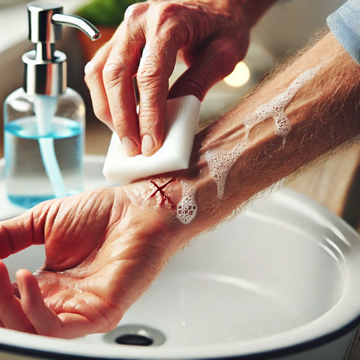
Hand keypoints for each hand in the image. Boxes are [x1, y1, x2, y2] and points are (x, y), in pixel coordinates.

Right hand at [0, 183, 178, 337]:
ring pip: (29, 329)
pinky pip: (58, 328)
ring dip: (4, 305)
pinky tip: (26, 279)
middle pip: (13, 318)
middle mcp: (61, 300)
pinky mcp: (100, 314)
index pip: (6, 300)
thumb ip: (8, 236)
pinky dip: (33, 309)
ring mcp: (80, 309)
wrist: (138, 208)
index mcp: (48, 283)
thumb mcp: (43, 222)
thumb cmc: (104, 213)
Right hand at [85, 0, 249, 156]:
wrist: (215, 5)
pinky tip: (119, 116)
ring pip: (100, 73)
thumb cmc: (222, 27)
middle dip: (122, 118)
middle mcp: (140, 21)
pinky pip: (100, 70)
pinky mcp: (120, 40)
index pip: (151, 75)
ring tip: (124, 137)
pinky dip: (105, 96)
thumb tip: (171, 118)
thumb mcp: (222, 56)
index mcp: (169, 21)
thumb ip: (196, 84)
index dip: (149, 114)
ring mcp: (126, 28)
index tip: (151, 143)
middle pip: (116, 75)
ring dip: (108, 110)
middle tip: (133, 148)